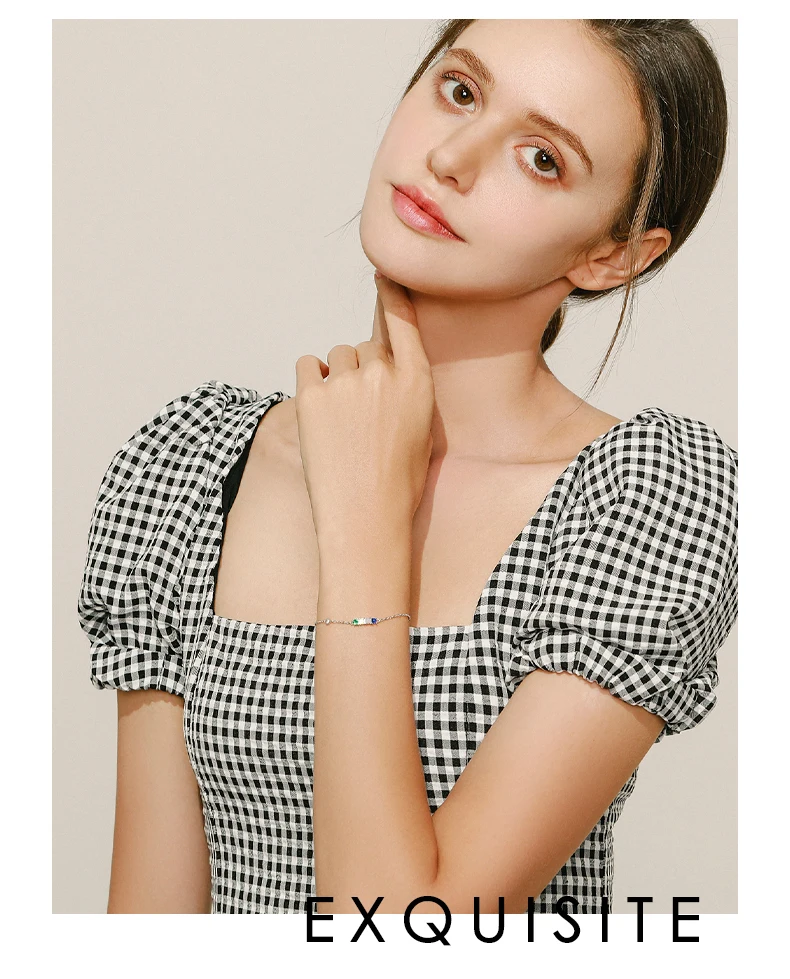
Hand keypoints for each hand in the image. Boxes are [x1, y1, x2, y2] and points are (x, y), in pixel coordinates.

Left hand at [294, 273, 434, 542]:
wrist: (365, 519)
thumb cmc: (397, 483)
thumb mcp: (422, 430)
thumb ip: (406, 388)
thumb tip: (382, 362)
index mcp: (417, 381)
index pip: (402, 320)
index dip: (391, 294)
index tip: (382, 274)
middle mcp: (383, 373)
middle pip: (365, 346)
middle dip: (361, 370)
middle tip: (360, 415)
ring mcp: (345, 382)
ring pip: (336, 357)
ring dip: (335, 378)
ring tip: (341, 424)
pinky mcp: (310, 395)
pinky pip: (307, 367)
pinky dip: (311, 383)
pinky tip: (320, 414)